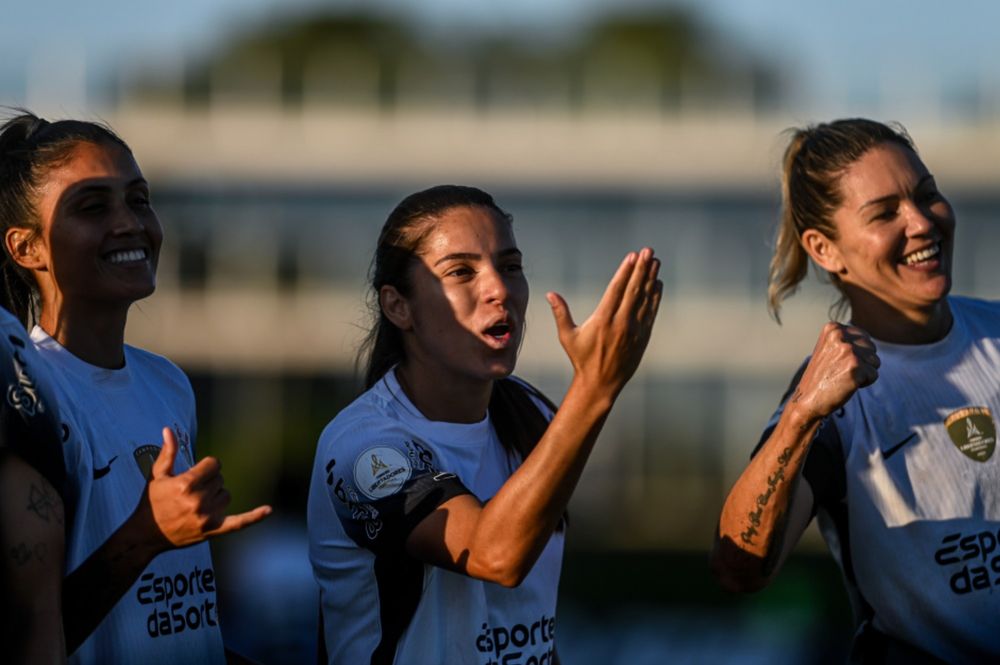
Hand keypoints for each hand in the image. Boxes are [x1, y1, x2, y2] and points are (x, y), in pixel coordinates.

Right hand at [142, 427, 270, 549]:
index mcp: (187, 484)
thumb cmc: (151, 502)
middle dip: (208, 482)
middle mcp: (199, 500)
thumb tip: (168, 430)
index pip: (214, 464)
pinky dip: (254, 517)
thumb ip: (168, 452)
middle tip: (190, 492)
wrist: (146, 535)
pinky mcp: (213, 530)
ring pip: (227, 495)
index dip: (206, 467)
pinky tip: (268, 509)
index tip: (194, 474)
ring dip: (216, 496)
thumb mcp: (158, 475)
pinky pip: (239, 523)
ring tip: (196, 504)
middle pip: (220, 479)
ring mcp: (207, 517)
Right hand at [546, 247, 662, 397]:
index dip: (625, 271)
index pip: (616, 290)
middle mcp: (620, 323)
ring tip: (656, 262)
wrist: (600, 383)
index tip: (633, 256)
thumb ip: (561, 313)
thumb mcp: (567, 336)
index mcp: (602, 320)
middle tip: (649, 251)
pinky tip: (657, 284)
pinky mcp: (642, 336)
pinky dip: (655, 297)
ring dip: (651, 278)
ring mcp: (634, 330)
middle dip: (642, 269)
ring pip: (645, 299)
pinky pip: (651, 312)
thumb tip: (550, 294)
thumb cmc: (581, 359)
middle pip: (633, 290)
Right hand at [789, 322, 878, 421]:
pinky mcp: (855, 366)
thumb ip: (846, 339)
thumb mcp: (829, 349)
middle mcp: (840, 336)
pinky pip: (874, 375)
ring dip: (864, 372)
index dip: (857, 353)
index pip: (864, 337)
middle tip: (841, 371)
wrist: (807, 399)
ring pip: (875, 361)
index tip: (839, 361)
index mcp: (833, 328)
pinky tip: (847, 384)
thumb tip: (868, 339)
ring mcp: (848, 350)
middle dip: (862, 361)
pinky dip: (864, 383)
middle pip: (872, 347)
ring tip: (843, 377)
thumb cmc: (821, 376)